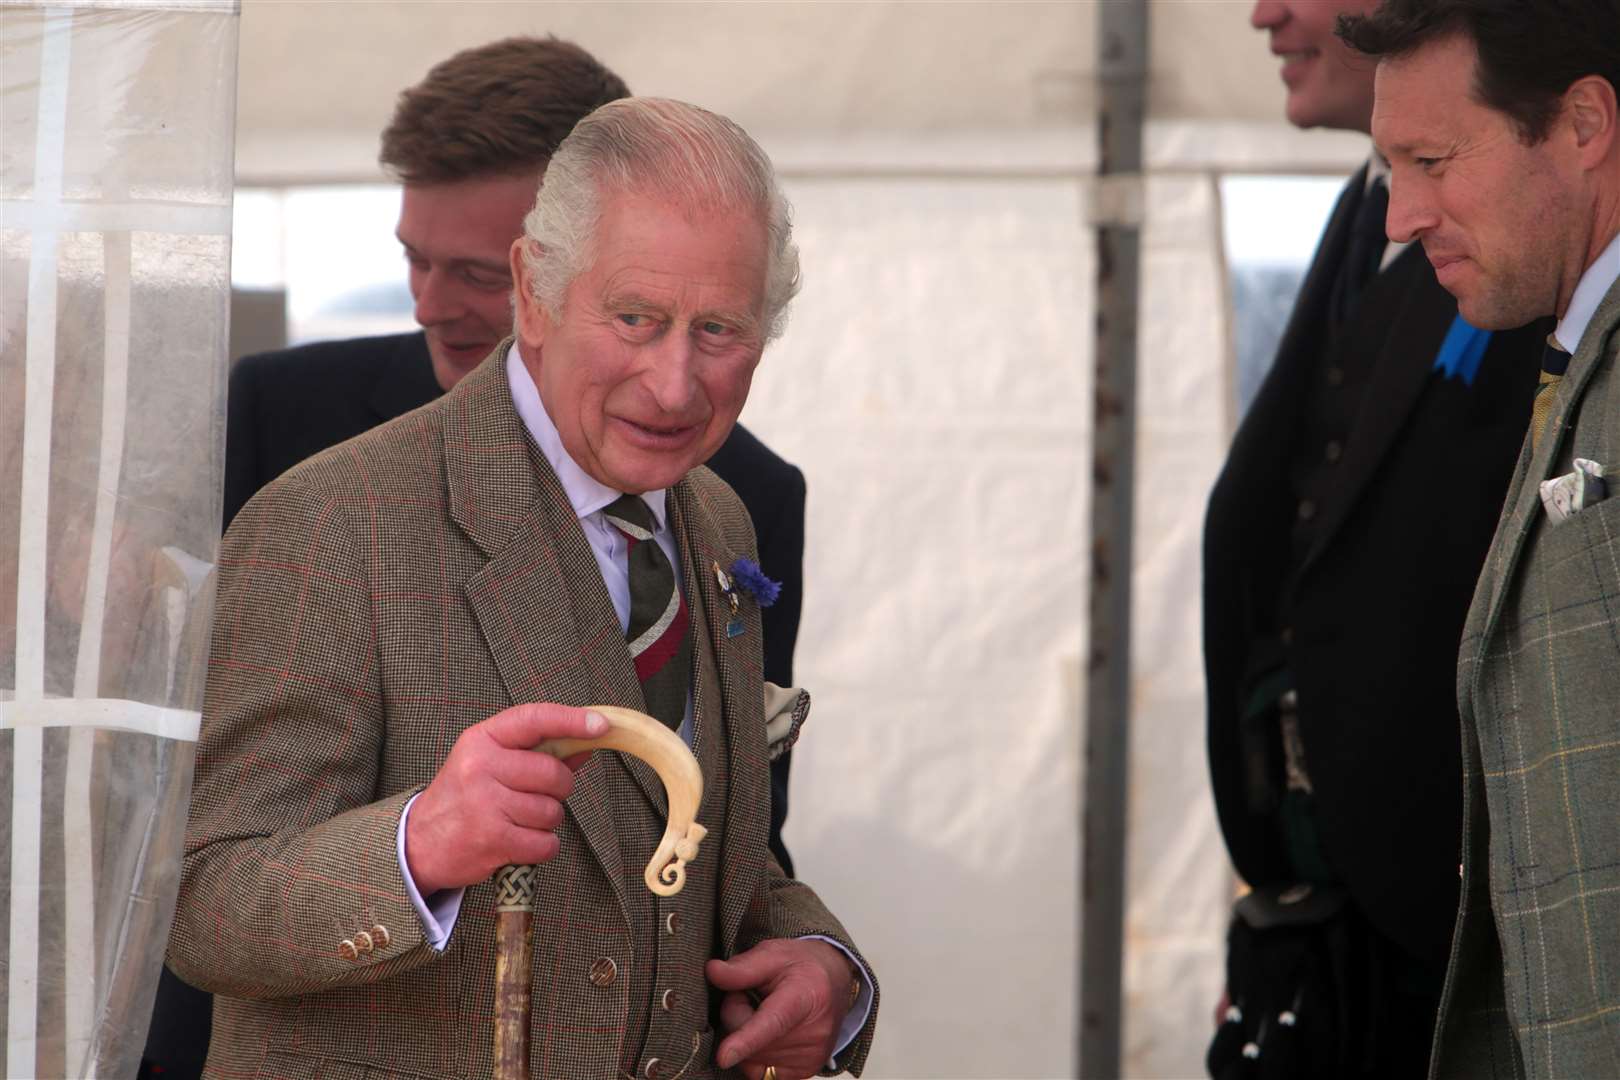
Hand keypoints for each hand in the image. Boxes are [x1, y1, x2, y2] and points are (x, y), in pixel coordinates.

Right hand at [404, 704, 605, 893]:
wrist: (418, 843)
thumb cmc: (464, 797)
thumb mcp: (490, 762)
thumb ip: (538, 752)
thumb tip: (588, 742)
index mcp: (481, 740)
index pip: (534, 719)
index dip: (571, 720)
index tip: (601, 725)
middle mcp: (481, 766)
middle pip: (554, 774)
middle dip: (557, 790)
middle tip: (534, 797)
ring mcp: (485, 803)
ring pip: (552, 812)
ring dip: (545, 822)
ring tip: (516, 821)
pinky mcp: (492, 839)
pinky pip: (546, 842)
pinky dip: (541, 847)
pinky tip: (518, 842)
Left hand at [707, 939, 855, 1079]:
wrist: (835, 981)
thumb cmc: (800, 966)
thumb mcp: (772, 954)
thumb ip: (742, 967)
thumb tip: (713, 972)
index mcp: (806, 996)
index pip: (772, 1022)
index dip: (746, 1040)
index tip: (724, 1057)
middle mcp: (815, 1032)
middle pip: (752, 1042)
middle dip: (738, 1019)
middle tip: (751, 996)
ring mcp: (812, 1057)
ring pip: (752, 1060)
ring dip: (746, 1039)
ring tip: (763, 1012)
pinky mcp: (806, 1072)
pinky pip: (761, 1073)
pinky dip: (755, 1056)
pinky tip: (768, 1035)